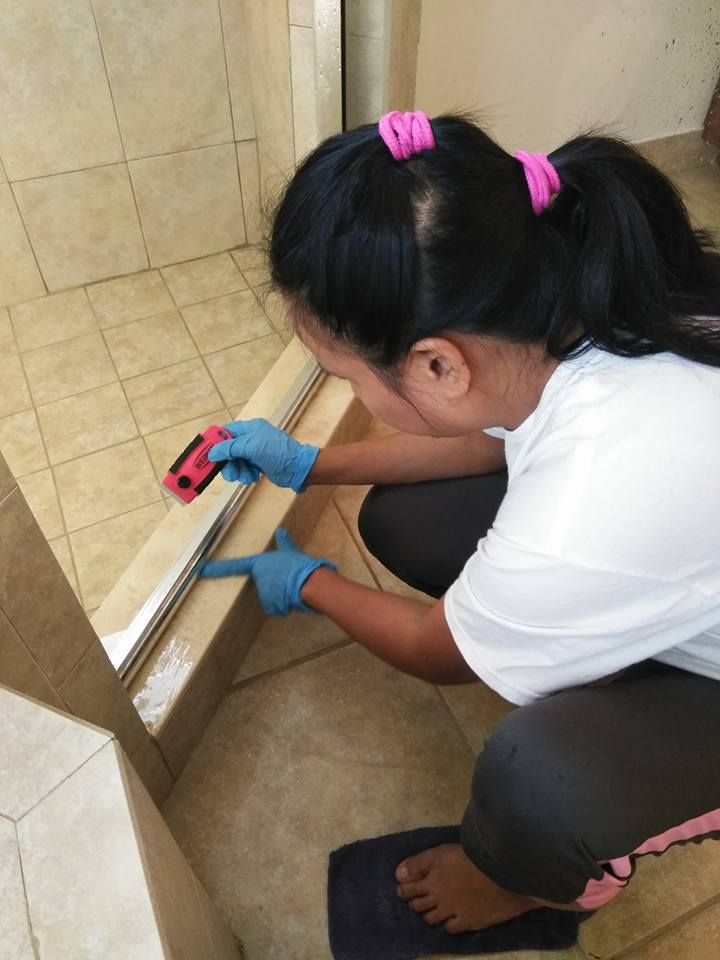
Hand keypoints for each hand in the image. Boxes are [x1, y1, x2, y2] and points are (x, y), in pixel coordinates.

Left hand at [199, 528, 335, 615]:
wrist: (307, 581)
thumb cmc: (298, 564)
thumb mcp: (290, 550)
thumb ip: (284, 542)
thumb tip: (281, 531)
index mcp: (258, 564)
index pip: (234, 566)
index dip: (216, 569)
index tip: (201, 570)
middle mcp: (257, 579)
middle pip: (264, 585)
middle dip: (276, 585)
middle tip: (289, 580)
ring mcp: (262, 593)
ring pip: (273, 598)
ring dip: (282, 596)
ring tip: (294, 588)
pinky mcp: (270, 606)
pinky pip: (279, 608)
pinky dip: (286, 605)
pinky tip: (294, 598)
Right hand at [207, 419, 318, 492]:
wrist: (298, 469)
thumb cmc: (278, 454)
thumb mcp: (252, 447)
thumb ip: (230, 448)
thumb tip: (212, 452)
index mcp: (250, 428)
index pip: (226, 432)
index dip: (215, 442)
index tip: (207, 454)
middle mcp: (251, 438)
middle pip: (228, 450)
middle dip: (228, 462)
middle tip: (230, 472)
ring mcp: (254, 452)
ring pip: (235, 462)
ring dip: (237, 470)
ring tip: (246, 475)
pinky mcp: (258, 464)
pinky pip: (243, 469)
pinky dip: (245, 474)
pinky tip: (253, 477)